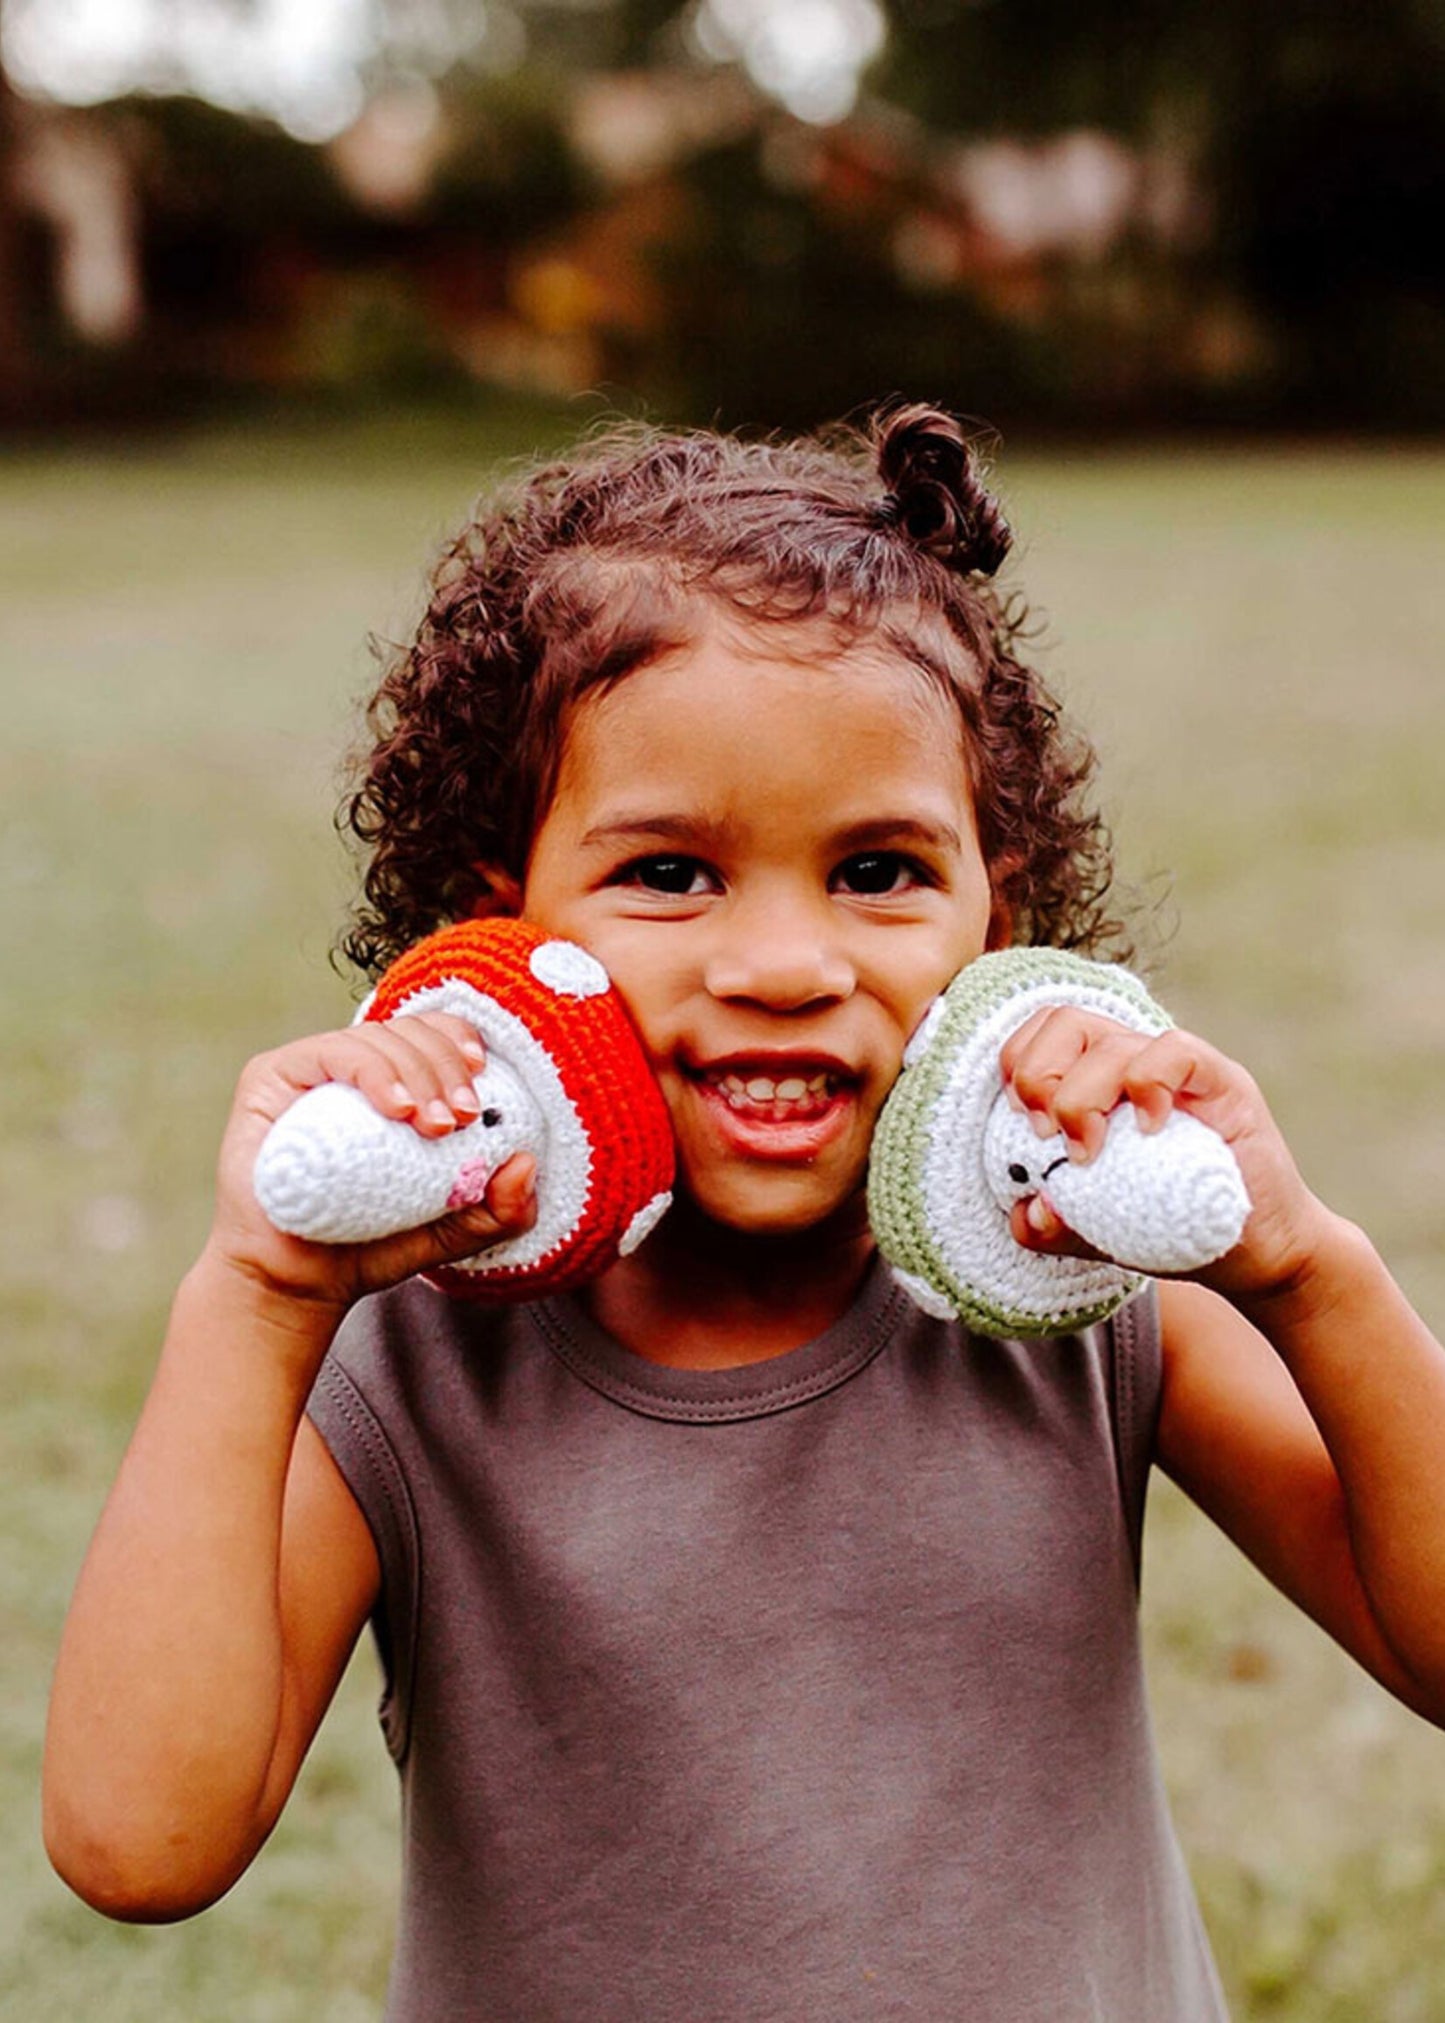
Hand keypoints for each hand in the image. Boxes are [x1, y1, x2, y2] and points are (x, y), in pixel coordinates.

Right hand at [205, 1012, 536, 1311]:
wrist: (301, 1282)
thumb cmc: (372, 1246)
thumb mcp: (455, 1229)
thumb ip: (502, 1209)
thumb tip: (527, 1164)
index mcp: (396, 1084)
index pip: (435, 1035)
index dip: (462, 1042)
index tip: (484, 1081)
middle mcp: (354, 1068)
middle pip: (413, 1030)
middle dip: (448, 1067)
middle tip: (462, 1119)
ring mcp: (312, 1068)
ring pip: (379, 1036)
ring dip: (418, 1073)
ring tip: (435, 1126)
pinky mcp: (273, 1077)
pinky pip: (333, 1052)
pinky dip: (374, 1072)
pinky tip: (398, 1109)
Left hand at [997, 1006, 1328, 1298]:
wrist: (1254, 1256)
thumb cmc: (1173, 1230)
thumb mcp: (1095, 1230)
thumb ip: (1052, 1222)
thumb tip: (1026, 1211)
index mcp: (1097, 1081)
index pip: (1042, 1034)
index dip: (1018, 1064)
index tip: (1019, 1123)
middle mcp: (1135, 1064)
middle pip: (1066, 1021)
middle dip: (1037, 1074)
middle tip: (1044, 1135)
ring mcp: (1180, 1070)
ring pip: (1112, 1041)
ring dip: (1080, 1097)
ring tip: (1088, 1154)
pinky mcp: (1223, 1084)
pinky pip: (1176, 1052)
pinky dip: (1147, 1085)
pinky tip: (1146, 1130)